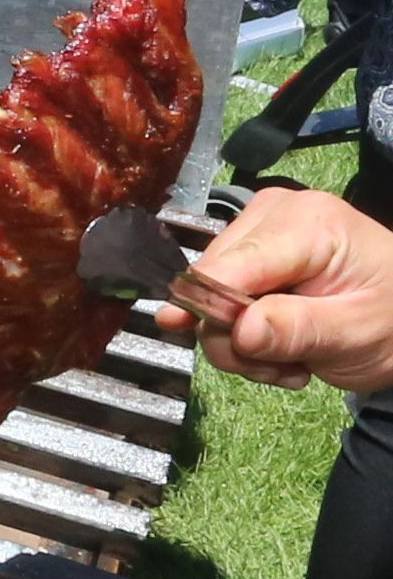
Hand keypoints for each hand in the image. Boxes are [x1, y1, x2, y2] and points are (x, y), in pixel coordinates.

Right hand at [156, 185, 392, 394]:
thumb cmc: (392, 317)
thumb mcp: (356, 332)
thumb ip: (297, 330)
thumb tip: (239, 331)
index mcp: (306, 224)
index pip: (227, 269)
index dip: (214, 315)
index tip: (240, 351)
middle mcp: (273, 215)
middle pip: (208, 286)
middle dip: (235, 337)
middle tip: (282, 363)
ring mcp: (257, 230)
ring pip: (205, 300)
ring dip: (239, 343)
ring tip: (288, 356)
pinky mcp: (248, 251)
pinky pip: (215, 302)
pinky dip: (241, 334)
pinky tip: (278, 341)